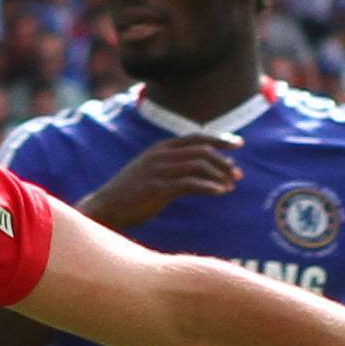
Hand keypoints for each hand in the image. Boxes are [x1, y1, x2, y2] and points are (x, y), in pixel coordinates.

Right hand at [82, 137, 237, 230]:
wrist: (105, 208)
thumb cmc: (131, 194)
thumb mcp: (152, 172)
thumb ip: (174, 167)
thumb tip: (203, 170)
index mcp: (160, 148)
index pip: (197, 137)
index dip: (220, 138)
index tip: (239, 144)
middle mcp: (160, 155)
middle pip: (202, 150)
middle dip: (224, 161)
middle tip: (238, 175)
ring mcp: (158, 170)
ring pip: (199, 165)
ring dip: (219, 175)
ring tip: (230, 186)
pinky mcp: (157, 188)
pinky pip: (190, 183)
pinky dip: (209, 186)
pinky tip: (220, 192)